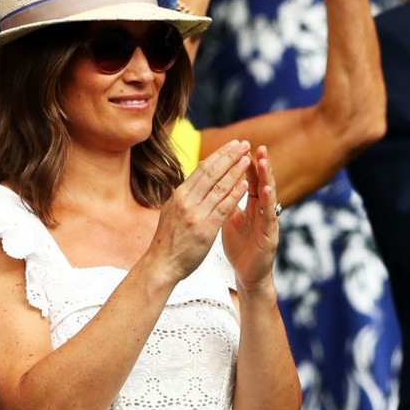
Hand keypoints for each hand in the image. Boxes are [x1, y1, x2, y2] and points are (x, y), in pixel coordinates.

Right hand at [150, 140, 250, 282]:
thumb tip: (190, 185)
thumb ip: (183, 199)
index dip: (219, 155)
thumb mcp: (171, 213)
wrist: (161, 265)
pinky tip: (245, 185)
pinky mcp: (204, 229)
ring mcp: (195, 214)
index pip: (201, 169)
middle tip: (244, 144)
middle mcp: (186, 201)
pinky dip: (235, 194)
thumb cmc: (168, 242)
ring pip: (219, 187)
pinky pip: (223, 207)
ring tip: (248, 159)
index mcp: (178, 195)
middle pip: (211, 172)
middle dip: (229, 156)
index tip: (232, 145)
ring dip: (236, 171)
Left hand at [221, 146, 279, 291]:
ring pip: (269, 196)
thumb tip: (213, 184)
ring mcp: (269, 222)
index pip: (250, 180)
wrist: (247, 274)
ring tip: (264, 162)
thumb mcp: (229, 220)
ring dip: (267, 178)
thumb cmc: (240, 247)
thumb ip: (225, 202)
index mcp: (252, 206)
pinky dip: (269, 203)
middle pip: (262, 183)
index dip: (246, 165)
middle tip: (258, 147)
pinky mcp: (271, 236)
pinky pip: (270, 217)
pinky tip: (266, 190)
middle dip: (260, 165)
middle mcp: (263, 211)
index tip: (241, 147)